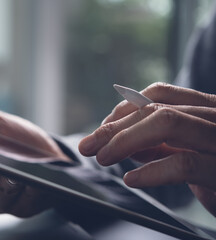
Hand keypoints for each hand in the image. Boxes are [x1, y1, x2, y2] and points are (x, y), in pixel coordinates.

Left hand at [78, 82, 215, 215]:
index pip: (159, 94)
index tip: (102, 127)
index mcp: (207, 109)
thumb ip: (159, 142)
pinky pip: (184, 163)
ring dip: (125, 140)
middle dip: (113, 127)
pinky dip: (152, 170)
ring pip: (167, 123)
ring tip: (102, 157)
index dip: (124, 107)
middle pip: (155, 108)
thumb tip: (120, 139)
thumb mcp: (188, 151)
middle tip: (88, 145)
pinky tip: (132, 179)